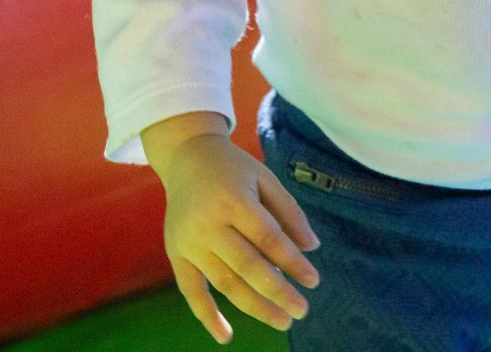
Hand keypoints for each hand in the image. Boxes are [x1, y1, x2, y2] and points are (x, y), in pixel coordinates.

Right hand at [145, 114, 320, 343]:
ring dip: (253, 306)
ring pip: (224, 282)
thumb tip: (313, 248)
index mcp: (234, 199)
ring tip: (281, 321)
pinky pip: (191, 290)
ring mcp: (189, 241)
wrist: (186, 157)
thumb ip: (289, 211)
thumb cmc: (233, 169)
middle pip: (247, 265)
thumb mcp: (264, 178)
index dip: (292, 262)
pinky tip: (226, 336)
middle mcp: (209, 223)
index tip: (314, 282)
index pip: (268, 238)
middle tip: (301, 311)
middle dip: (277, 291)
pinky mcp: (176, 254)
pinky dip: (206, 316)